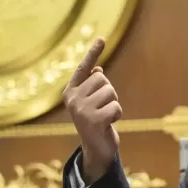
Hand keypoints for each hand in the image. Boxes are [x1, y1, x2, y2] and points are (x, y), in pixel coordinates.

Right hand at [62, 38, 121, 182]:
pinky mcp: (93, 121)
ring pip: (110, 92)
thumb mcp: (92, 102)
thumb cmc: (96, 121)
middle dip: (108, 93)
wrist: (96, 149)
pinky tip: (109, 124)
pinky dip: (117, 115)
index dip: (93, 53)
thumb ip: (92, 86)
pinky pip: (116, 107)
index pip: (83, 68)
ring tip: (105, 116)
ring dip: (113, 104)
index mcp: (70, 92)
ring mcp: (81, 110)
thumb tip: (97, 68)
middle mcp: (72, 99)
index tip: (101, 38)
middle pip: (102, 79)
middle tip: (102, 108)